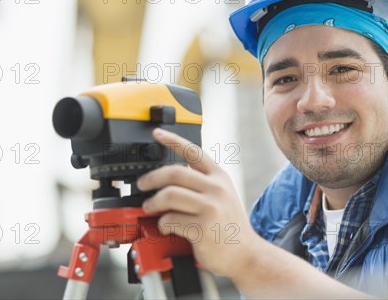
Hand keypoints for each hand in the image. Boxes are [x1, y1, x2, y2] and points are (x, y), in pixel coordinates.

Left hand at [136, 127, 261, 276]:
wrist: (245, 254)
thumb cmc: (229, 226)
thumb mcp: (223, 195)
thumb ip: (203, 182)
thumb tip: (173, 174)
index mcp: (220, 177)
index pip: (193, 151)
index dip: (172, 140)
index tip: (157, 133)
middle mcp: (216, 188)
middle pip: (174, 172)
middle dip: (151, 178)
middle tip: (142, 184)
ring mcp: (210, 208)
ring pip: (169, 195)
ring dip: (152, 203)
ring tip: (149, 208)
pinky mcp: (202, 228)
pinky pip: (170, 220)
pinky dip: (162, 224)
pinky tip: (166, 227)